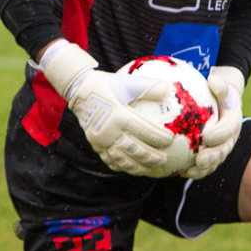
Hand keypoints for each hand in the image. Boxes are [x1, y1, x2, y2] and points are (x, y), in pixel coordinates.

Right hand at [38, 41, 174, 176]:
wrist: (79, 91)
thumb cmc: (107, 85)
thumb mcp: (126, 82)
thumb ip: (147, 87)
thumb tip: (167, 89)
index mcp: (119, 116)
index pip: (144, 131)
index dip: (159, 138)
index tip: (171, 140)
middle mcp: (110, 131)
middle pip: (136, 150)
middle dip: (152, 157)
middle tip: (166, 159)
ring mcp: (101, 141)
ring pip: (123, 159)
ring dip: (139, 166)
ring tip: (152, 168)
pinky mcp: (95, 145)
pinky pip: (110, 160)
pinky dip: (123, 166)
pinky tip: (134, 168)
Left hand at [187, 65, 244, 179]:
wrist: (222, 104)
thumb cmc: (218, 93)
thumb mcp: (221, 86)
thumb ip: (219, 84)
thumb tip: (213, 80)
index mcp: (234, 119)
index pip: (230, 128)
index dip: (221, 134)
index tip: (207, 136)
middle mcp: (231, 137)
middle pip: (224, 149)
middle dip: (213, 156)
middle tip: (199, 159)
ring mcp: (222, 147)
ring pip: (215, 160)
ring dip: (204, 168)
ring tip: (190, 171)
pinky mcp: (213, 154)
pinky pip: (206, 165)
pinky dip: (196, 171)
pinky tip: (181, 173)